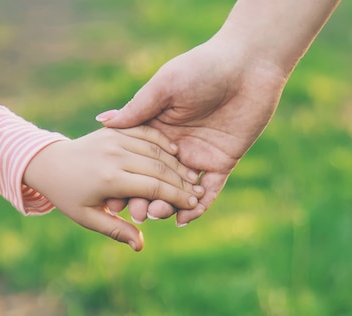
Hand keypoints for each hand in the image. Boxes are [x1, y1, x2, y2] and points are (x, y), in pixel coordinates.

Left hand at [23, 126, 203, 250]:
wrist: (49, 162)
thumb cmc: (68, 196)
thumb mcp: (88, 218)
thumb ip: (116, 230)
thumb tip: (140, 247)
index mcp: (109, 179)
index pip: (153, 187)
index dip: (176, 197)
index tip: (192, 205)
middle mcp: (114, 155)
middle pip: (159, 167)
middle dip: (182, 181)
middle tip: (199, 192)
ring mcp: (115, 139)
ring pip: (155, 149)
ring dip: (177, 163)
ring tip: (192, 175)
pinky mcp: (115, 130)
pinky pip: (145, 132)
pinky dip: (162, 142)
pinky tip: (175, 152)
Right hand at [97, 35, 288, 225]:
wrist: (247, 65)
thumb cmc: (202, 67)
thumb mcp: (165, 85)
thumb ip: (138, 108)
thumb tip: (104, 121)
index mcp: (158, 126)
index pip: (136, 159)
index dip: (123, 177)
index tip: (110, 196)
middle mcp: (176, 145)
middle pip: (155, 179)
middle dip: (144, 197)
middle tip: (136, 213)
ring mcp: (199, 155)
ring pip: (180, 189)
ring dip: (169, 204)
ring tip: (158, 214)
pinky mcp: (223, 162)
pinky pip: (210, 190)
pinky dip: (198, 207)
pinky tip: (184, 220)